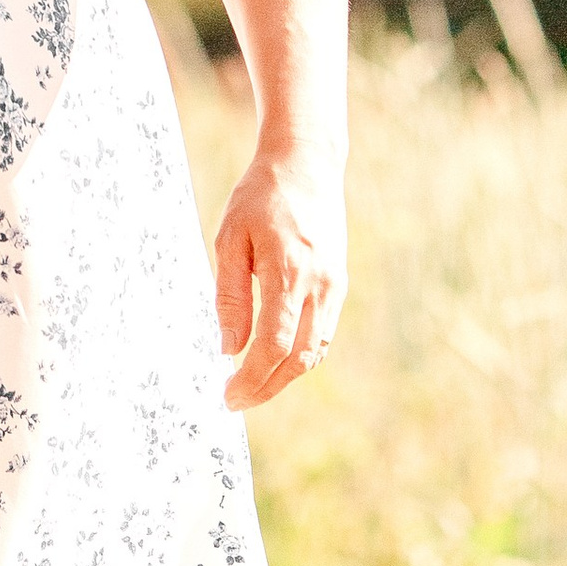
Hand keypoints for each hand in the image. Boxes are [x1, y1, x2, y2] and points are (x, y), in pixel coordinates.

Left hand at [214, 145, 345, 406]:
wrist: (307, 163)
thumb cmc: (259, 197)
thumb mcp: (230, 240)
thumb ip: (230, 296)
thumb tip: (228, 349)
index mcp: (289, 272)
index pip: (273, 345)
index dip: (251, 379)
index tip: (228, 397)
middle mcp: (320, 285)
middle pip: (299, 359)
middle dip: (267, 387)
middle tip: (236, 402)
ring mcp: (335, 286)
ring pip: (315, 351)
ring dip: (285, 377)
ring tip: (252, 387)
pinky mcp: (339, 283)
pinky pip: (323, 333)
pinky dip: (300, 355)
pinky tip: (274, 360)